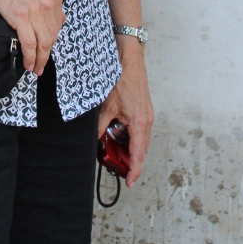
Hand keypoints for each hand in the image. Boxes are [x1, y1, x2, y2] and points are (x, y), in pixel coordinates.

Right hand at [0, 0, 65, 75]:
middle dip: (47, 54)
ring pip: (44, 43)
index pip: (57, 25)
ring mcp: (36, 11)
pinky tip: (28, 63)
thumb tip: (62, 17)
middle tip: (41, 64)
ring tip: (36, 68)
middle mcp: (48, 3)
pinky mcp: (21, 17)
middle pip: (52, 36)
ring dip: (40, 60)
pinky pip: (30, 43)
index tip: (47, 48)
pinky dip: (31, 57)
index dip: (52, 40)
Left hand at [98, 43, 153, 186]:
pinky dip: (131, 136)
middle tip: (118, 168)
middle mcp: (146, 121)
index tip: (130, 182)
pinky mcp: (144, 110)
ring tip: (115, 150)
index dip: (134, 170)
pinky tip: (119, 134)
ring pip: (140, 140)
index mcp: (139, 123)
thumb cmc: (122, 80)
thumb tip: (95, 140)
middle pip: (140, 149)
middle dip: (130, 161)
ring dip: (130, 147)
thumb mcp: (107, 107)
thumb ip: (101, 126)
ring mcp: (147, 115)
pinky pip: (139, 130)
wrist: (130, 61)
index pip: (138, 154)